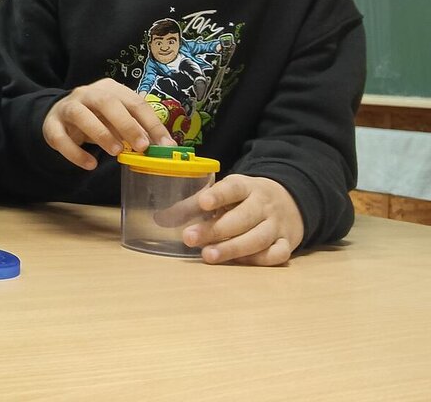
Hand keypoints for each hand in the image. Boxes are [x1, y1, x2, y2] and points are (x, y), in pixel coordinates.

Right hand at [43, 78, 174, 168]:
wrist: (59, 116)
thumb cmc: (96, 118)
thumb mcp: (117, 120)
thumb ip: (136, 129)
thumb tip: (163, 145)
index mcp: (109, 89)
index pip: (134, 102)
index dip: (151, 123)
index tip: (165, 144)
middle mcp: (87, 93)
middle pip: (107, 102)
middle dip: (127, 124)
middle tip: (141, 146)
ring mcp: (67, 107)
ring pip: (81, 115)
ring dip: (101, 133)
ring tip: (116, 152)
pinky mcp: (51, 125)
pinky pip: (61, 138)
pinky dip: (76, 153)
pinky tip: (90, 164)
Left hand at [182, 174, 304, 265]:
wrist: (290, 201)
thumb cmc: (245, 200)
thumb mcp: (223, 195)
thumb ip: (192, 206)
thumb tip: (159, 220)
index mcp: (246, 187)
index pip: (233, 188)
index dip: (218, 195)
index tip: (202, 203)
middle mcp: (264, 204)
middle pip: (243, 217)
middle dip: (215, 230)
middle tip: (189, 238)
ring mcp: (277, 225)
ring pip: (258, 238)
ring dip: (233, 248)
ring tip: (208, 256)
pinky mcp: (288, 243)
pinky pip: (277, 254)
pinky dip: (258, 260)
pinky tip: (238, 263)